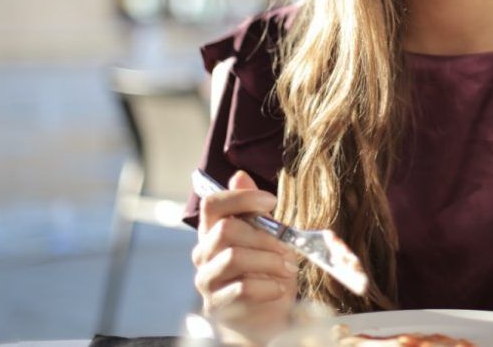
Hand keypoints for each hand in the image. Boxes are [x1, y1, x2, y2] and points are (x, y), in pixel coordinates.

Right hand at [192, 170, 298, 344]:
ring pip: (234, 257)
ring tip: (288, 268)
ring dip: (268, 261)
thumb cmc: (265, 273)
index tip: (271, 201)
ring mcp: (207, 279)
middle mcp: (204, 253)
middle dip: (265, 236)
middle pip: (226, 229)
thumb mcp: (267, 238)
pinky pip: (241, 288)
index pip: (212, 204)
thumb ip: (253, 211)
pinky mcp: (215, 305)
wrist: (265, 316)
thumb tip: (240, 175)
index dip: (241, 198)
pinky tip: (279, 288)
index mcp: (213, 231)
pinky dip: (267, 286)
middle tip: (288, 247)